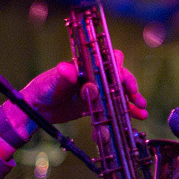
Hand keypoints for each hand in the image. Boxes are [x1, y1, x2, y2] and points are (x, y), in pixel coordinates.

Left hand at [18, 49, 147, 125]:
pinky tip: (138, 116)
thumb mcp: (52, 82)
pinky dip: (127, 111)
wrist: (37, 109)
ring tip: (141, 110)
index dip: (118, 69)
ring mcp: (98, 92)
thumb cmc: (42, 89)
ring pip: (121, 92)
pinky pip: (116, 107)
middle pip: (119, 77)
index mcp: (87, 68)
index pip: (108, 62)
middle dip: (129, 85)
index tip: (123, 80)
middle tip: (133, 95)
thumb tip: (66, 68)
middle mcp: (95, 77)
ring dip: (133, 99)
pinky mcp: (98, 105)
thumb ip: (62, 76)